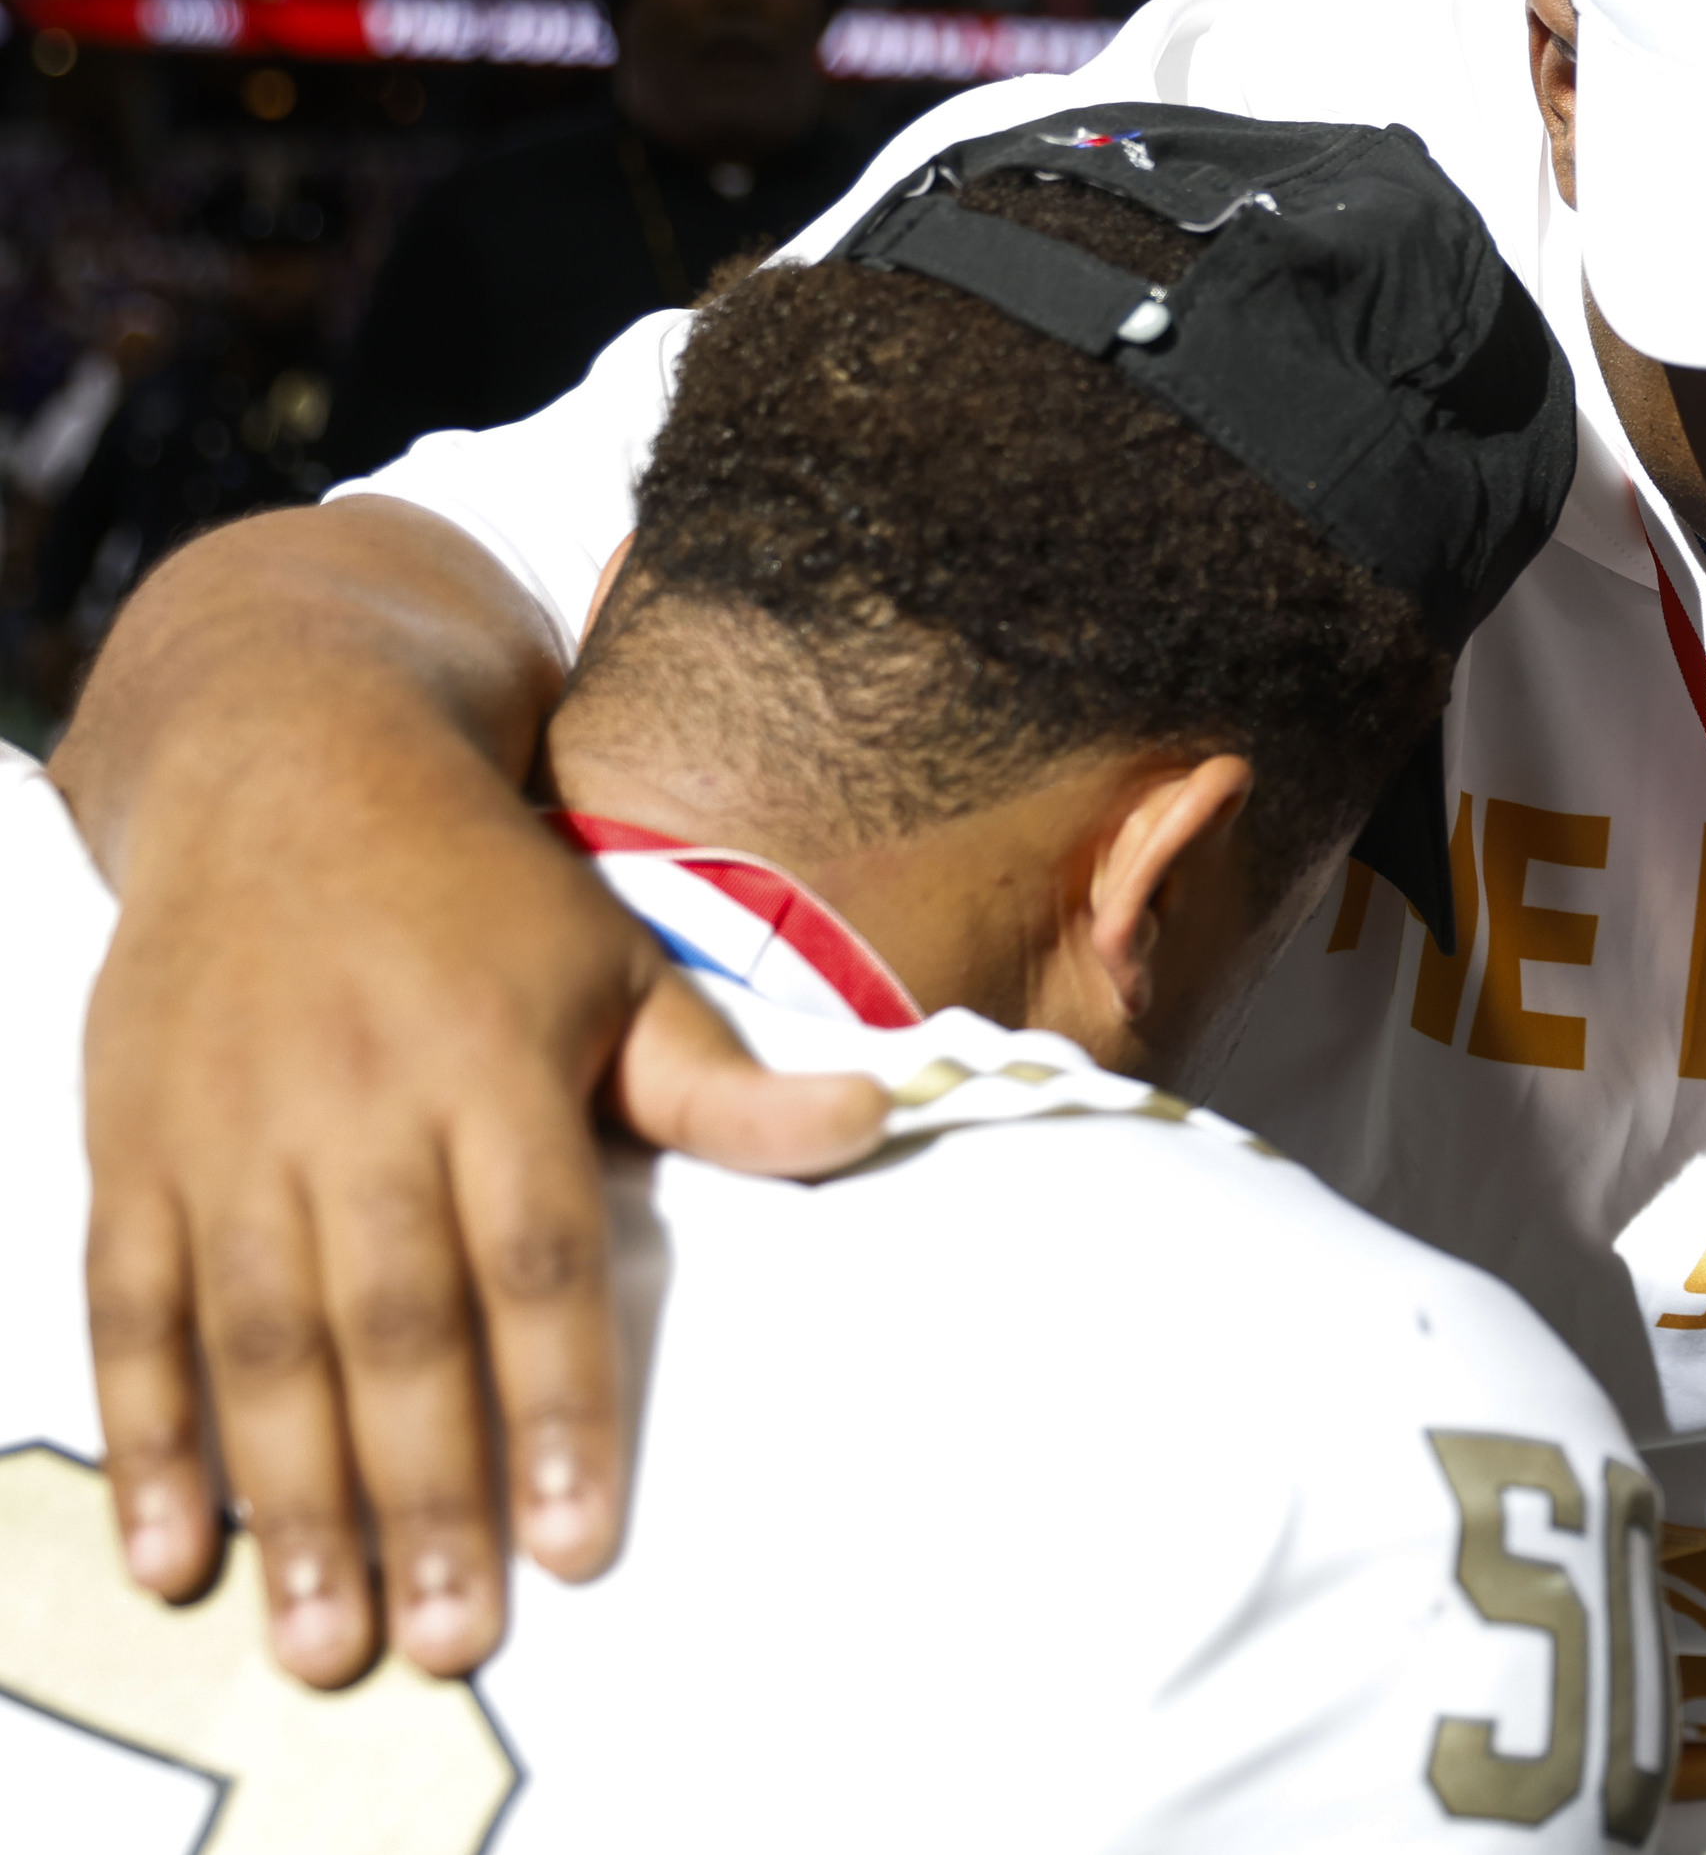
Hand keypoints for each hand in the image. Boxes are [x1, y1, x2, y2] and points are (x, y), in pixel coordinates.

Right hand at [81, 789, 885, 1690]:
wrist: (288, 769)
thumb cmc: (484, 891)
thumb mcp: (618, 964)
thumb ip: (720, 1082)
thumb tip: (873, 1119)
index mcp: (490, 1065)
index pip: (534, 1261)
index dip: (557, 1404)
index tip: (579, 1540)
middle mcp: (355, 1105)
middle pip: (394, 1327)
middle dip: (424, 1494)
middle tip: (453, 1638)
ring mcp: (230, 1134)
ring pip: (260, 1343)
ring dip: (293, 1501)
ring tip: (333, 1634)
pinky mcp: (131, 1151)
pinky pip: (130, 1314)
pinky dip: (151, 1437)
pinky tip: (175, 1551)